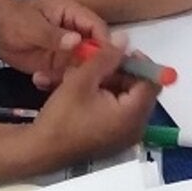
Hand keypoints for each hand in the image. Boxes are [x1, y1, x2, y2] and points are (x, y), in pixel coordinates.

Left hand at [0, 0, 111, 88]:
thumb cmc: (15, 19)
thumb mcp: (32, 26)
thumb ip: (53, 35)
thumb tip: (76, 41)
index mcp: (74, 15)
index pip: (98, 28)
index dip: (104, 43)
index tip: (105, 61)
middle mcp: (76, 33)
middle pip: (96, 49)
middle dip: (93, 64)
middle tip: (83, 78)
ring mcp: (68, 50)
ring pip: (83, 66)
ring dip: (74, 75)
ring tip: (55, 79)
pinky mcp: (59, 64)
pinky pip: (67, 75)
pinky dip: (58, 82)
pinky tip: (41, 80)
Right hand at [28, 37, 159, 166]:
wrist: (39, 151)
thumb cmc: (61, 117)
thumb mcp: (81, 81)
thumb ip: (106, 58)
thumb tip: (125, 39)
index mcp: (133, 114)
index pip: (152, 82)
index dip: (138, 63)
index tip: (118, 53)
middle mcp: (135, 127)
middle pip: (139, 90)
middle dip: (120, 72)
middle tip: (98, 63)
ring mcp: (125, 135)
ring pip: (125, 98)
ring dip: (108, 83)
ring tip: (84, 75)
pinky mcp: (113, 138)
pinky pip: (116, 111)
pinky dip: (104, 97)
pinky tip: (83, 90)